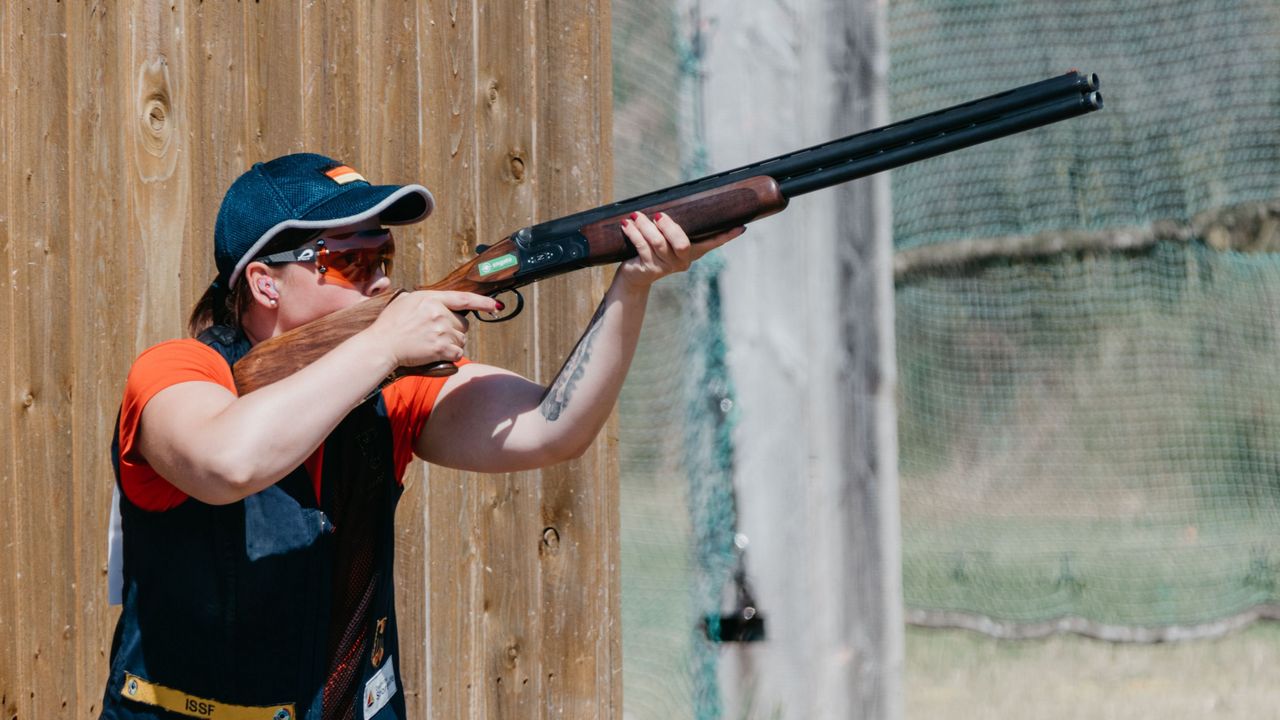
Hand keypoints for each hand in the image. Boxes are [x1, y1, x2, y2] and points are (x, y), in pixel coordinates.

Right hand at [363, 290, 499, 367]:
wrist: (381, 345)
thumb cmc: (389, 324)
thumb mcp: (405, 301)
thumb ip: (424, 299)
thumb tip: (435, 301)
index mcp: (431, 298)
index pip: (463, 298)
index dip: (482, 302)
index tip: (496, 305)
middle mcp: (439, 313)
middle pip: (464, 323)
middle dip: (455, 330)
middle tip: (437, 334)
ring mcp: (441, 330)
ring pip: (461, 339)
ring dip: (452, 344)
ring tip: (433, 344)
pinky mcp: (440, 348)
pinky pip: (457, 353)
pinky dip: (451, 356)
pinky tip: (438, 354)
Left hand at [616, 212, 745, 288]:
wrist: (634, 277)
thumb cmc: (652, 250)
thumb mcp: (665, 238)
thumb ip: (672, 225)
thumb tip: (672, 201)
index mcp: (692, 252)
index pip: (713, 242)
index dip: (726, 235)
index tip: (741, 226)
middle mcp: (682, 261)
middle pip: (682, 244)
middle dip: (670, 227)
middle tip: (658, 215)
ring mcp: (666, 267)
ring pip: (658, 243)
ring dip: (645, 227)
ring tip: (636, 216)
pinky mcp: (649, 269)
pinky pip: (641, 247)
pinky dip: (633, 233)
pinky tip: (627, 224)